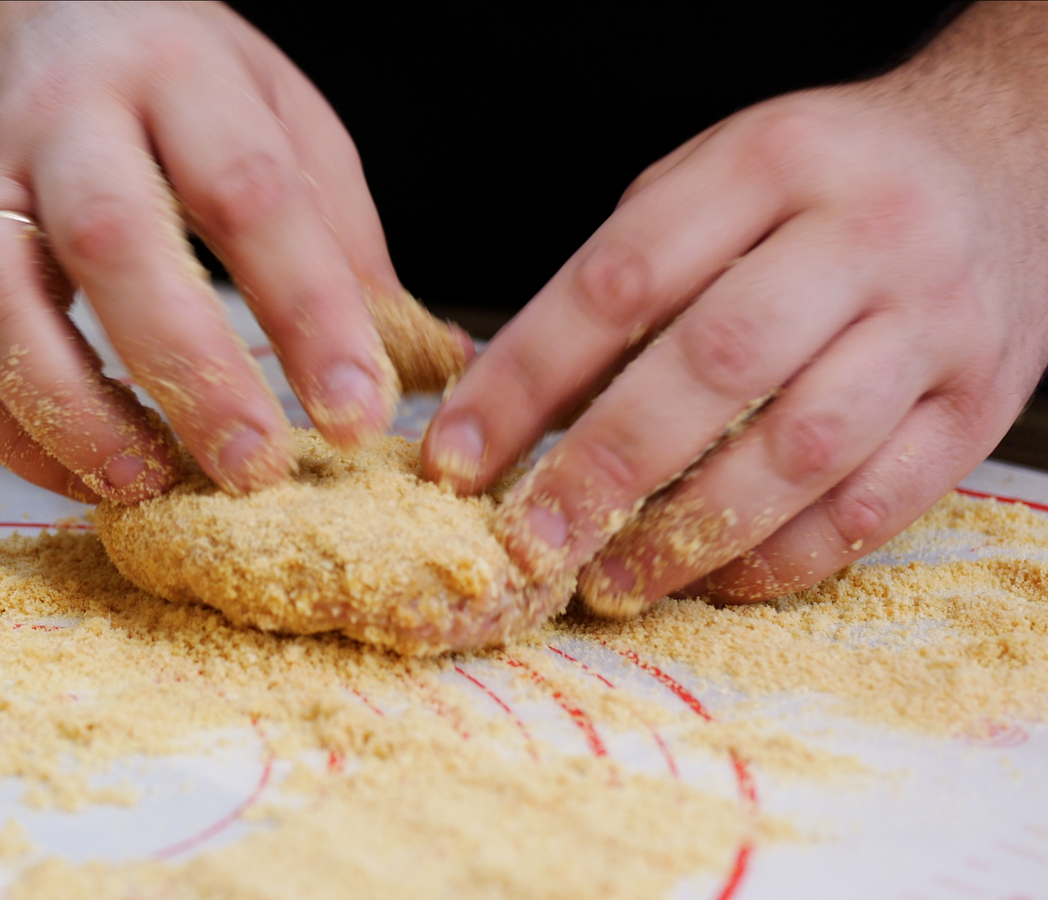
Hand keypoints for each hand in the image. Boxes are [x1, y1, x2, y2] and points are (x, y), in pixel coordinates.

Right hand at [0, 1, 410, 503]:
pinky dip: (16, 433)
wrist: (16, 20)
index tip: (357, 409)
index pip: (248, 190)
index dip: (305, 309)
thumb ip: (338, 233)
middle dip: (189, 370)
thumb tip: (422, 360)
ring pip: (3, 306)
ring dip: (74, 413)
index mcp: (177, 76)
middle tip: (256, 468)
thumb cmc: (169, 80)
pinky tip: (86, 476)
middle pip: (114, 241)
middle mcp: (68, 123)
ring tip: (149, 484)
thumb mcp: (278, 111)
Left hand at [421, 3, 1047, 612]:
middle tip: (528, 539)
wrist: (1009, 157)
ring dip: (691, 533)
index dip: (525, 379)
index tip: (456, 455)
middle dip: (603, 467)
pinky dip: (786, 556)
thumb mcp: (717, 178)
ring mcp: (936, 322)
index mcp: (770, 164)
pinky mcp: (982, 403)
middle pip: (715, 366)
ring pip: (803, 449)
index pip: (622, 280)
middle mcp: (863, 235)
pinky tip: (714, 578)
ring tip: (610, 581)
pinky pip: (878, 503)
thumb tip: (508, 402)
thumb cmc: (821, 184)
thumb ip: (627, 270)